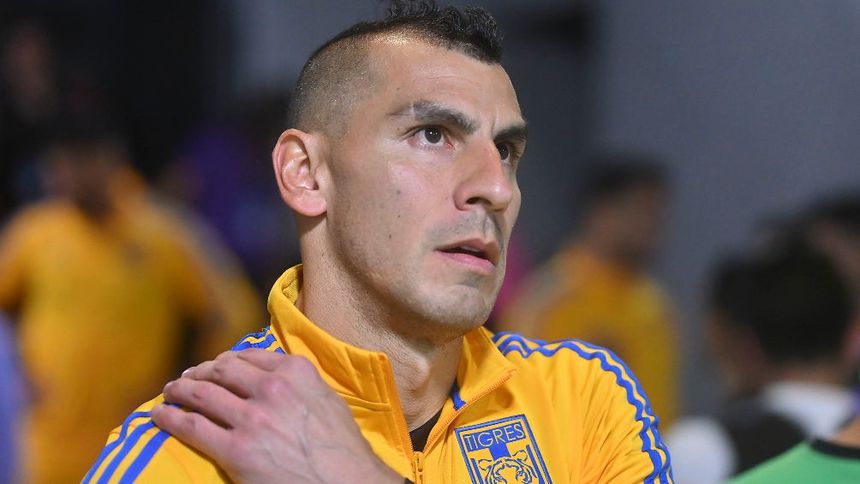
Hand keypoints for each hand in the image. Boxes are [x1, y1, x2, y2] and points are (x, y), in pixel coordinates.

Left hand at [151, 349, 402, 483]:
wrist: (347, 483)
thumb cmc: (343, 448)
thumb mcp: (328, 400)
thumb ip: (301, 384)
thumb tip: (278, 378)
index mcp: (295, 371)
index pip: (248, 356)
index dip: (225, 360)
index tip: (216, 366)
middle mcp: (271, 387)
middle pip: (221, 370)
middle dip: (200, 372)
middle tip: (188, 378)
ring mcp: (251, 417)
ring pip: (201, 393)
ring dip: (179, 390)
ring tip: (170, 393)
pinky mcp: (235, 448)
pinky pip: (192, 426)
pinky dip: (170, 418)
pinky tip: (160, 416)